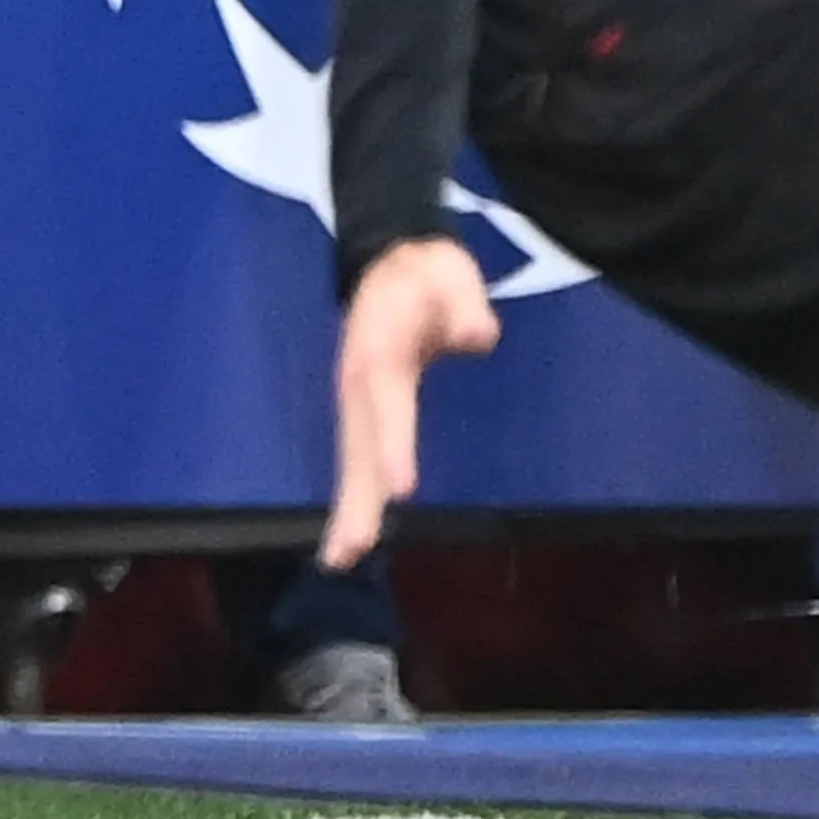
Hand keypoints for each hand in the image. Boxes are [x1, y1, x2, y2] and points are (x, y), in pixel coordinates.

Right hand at [320, 235, 502, 570]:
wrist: (393, 260)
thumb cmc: (428, 272)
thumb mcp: (449, 273)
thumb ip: (463, 304)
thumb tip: (478, 335)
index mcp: (381, 351)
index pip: (388, 404)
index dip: (394, 446)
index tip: (401, 490)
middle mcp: (360, 384)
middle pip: (358, 447)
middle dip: (356, 500)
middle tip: (350, 551)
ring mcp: (359, 401)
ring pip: (353, 461)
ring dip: (348, 510)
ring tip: (340, 559)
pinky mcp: (366, 413)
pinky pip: (358, 461)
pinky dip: (354, 499)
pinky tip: (353, 537)